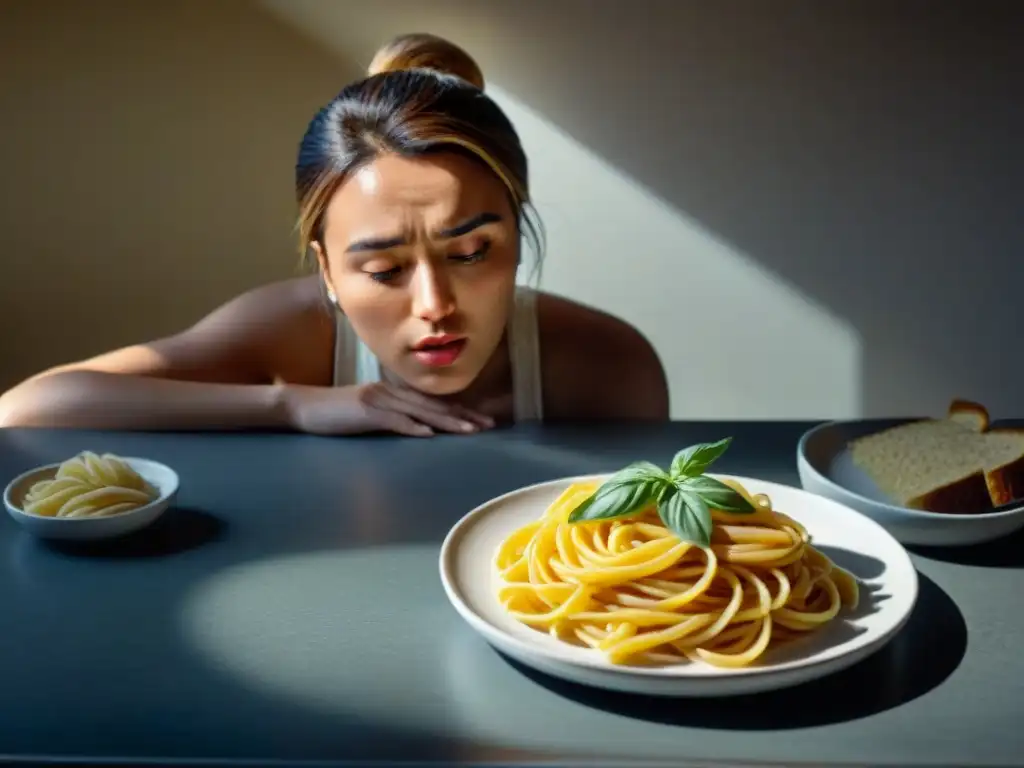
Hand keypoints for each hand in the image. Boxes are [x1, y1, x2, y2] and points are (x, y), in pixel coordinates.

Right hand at [283, 382, 494, 436]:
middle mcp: (390, 391)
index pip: (433, 402)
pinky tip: (429, 434)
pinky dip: (413, 426)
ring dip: (446, 421)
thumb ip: (395, 418)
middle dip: (463, 415)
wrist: (303, 407)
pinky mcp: (364, 411)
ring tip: (469, 431)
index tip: (482, 421)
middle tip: (488, 426)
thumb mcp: (371, 415)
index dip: (459, 411)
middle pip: (434, 404)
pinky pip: (393, 419)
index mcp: (394, 392)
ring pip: (420, 411)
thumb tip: (421, 429)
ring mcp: (378, 399)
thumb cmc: (337, 414)